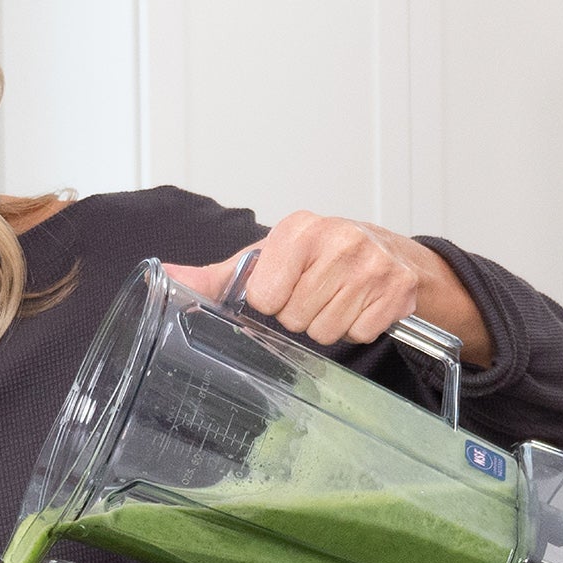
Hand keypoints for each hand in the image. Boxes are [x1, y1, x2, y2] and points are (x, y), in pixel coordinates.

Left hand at [165, 210, 492, 365]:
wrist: (384, 251)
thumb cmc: (316, 257)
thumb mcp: (266, 260)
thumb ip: (215, 276)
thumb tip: (165, 277)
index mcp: (298, 229)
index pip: (264, 296)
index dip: (272, 301)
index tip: (284, 287)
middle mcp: (337, 239)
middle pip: (295, 318)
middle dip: (301, 315)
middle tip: (314, 293)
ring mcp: (371, 264)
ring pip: (326, 331)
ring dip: (328, 323)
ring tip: (336, 298)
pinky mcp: (396, 288)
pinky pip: (360, 332)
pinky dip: (358, 327)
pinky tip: (359, 305)